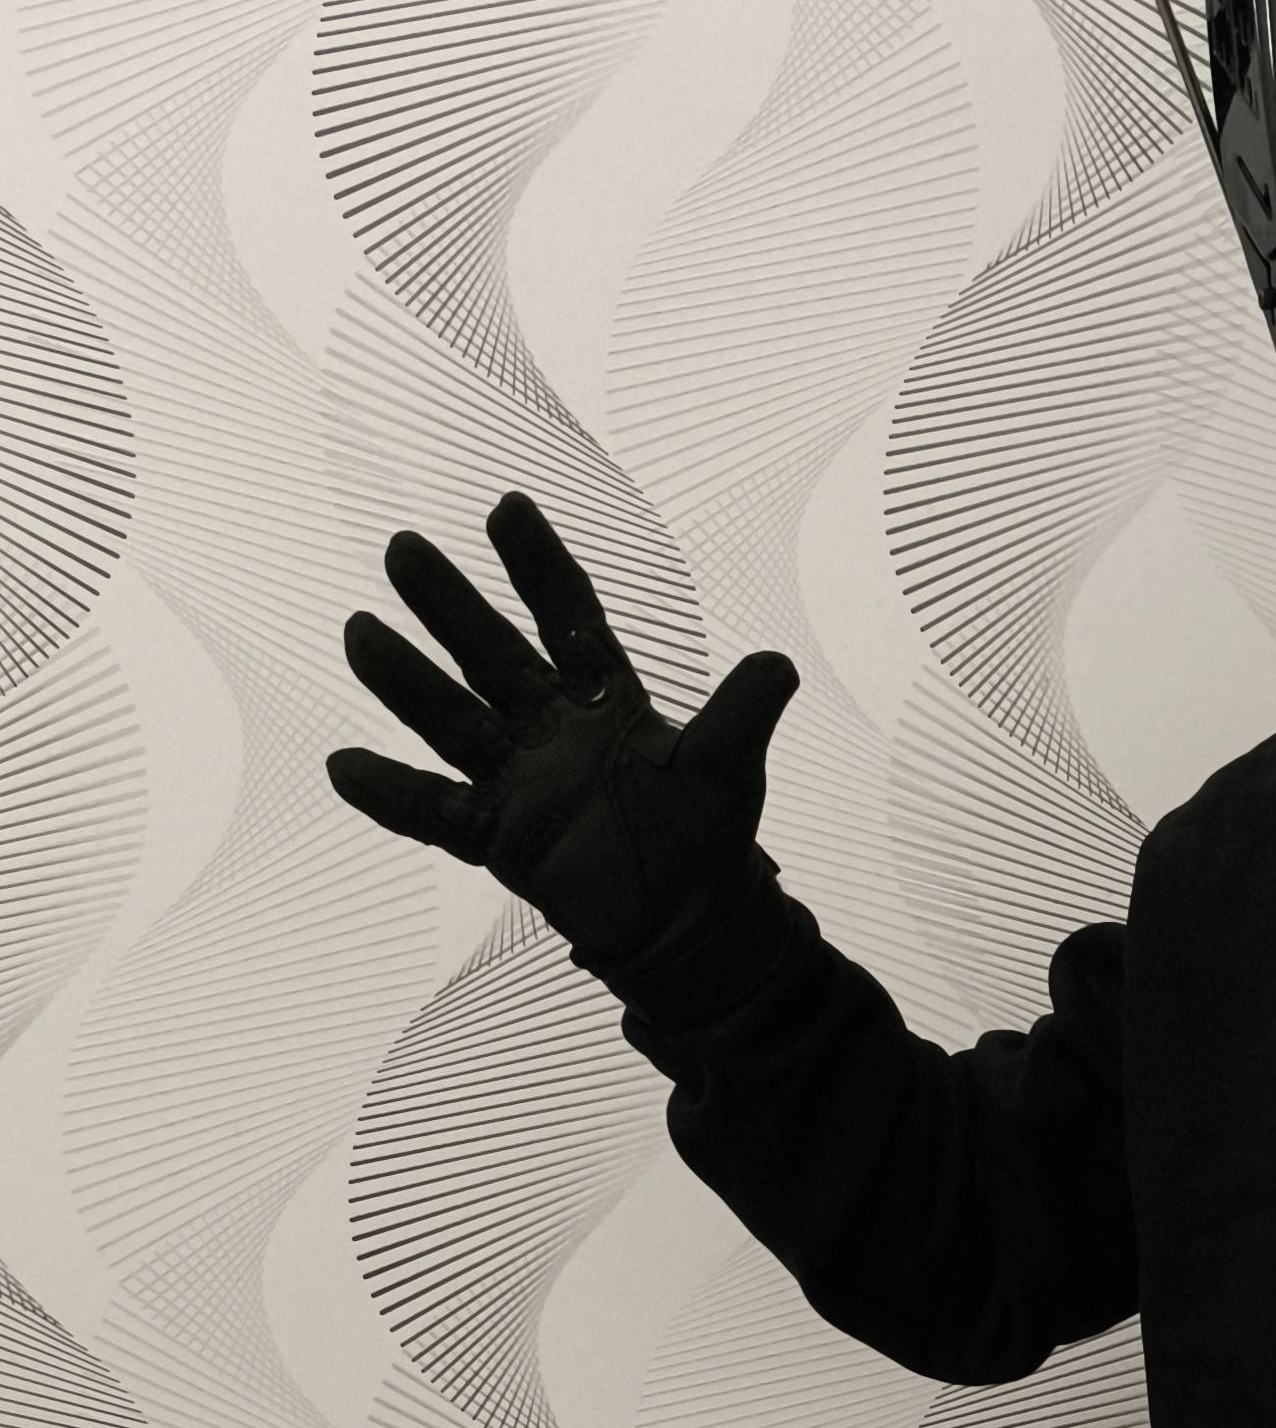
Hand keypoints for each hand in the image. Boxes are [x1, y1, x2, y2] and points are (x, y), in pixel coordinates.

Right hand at [327, 496, 796, 966]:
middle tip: (404, 548)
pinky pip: (434, 812)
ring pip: (452, 720)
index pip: (568, 618)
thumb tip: (780, 665)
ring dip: (406, 679)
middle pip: (491, 656)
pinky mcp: (499, 838)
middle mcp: (550, 728)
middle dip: (450, 606)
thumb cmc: (706, 834)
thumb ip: (743, 715)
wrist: (688, 920)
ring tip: (358, 630)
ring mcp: (518, 781)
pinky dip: (390, 793)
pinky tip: (342, 765)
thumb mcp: (727, 767)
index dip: (540, 568)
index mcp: (604, 699)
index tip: (507, 507)